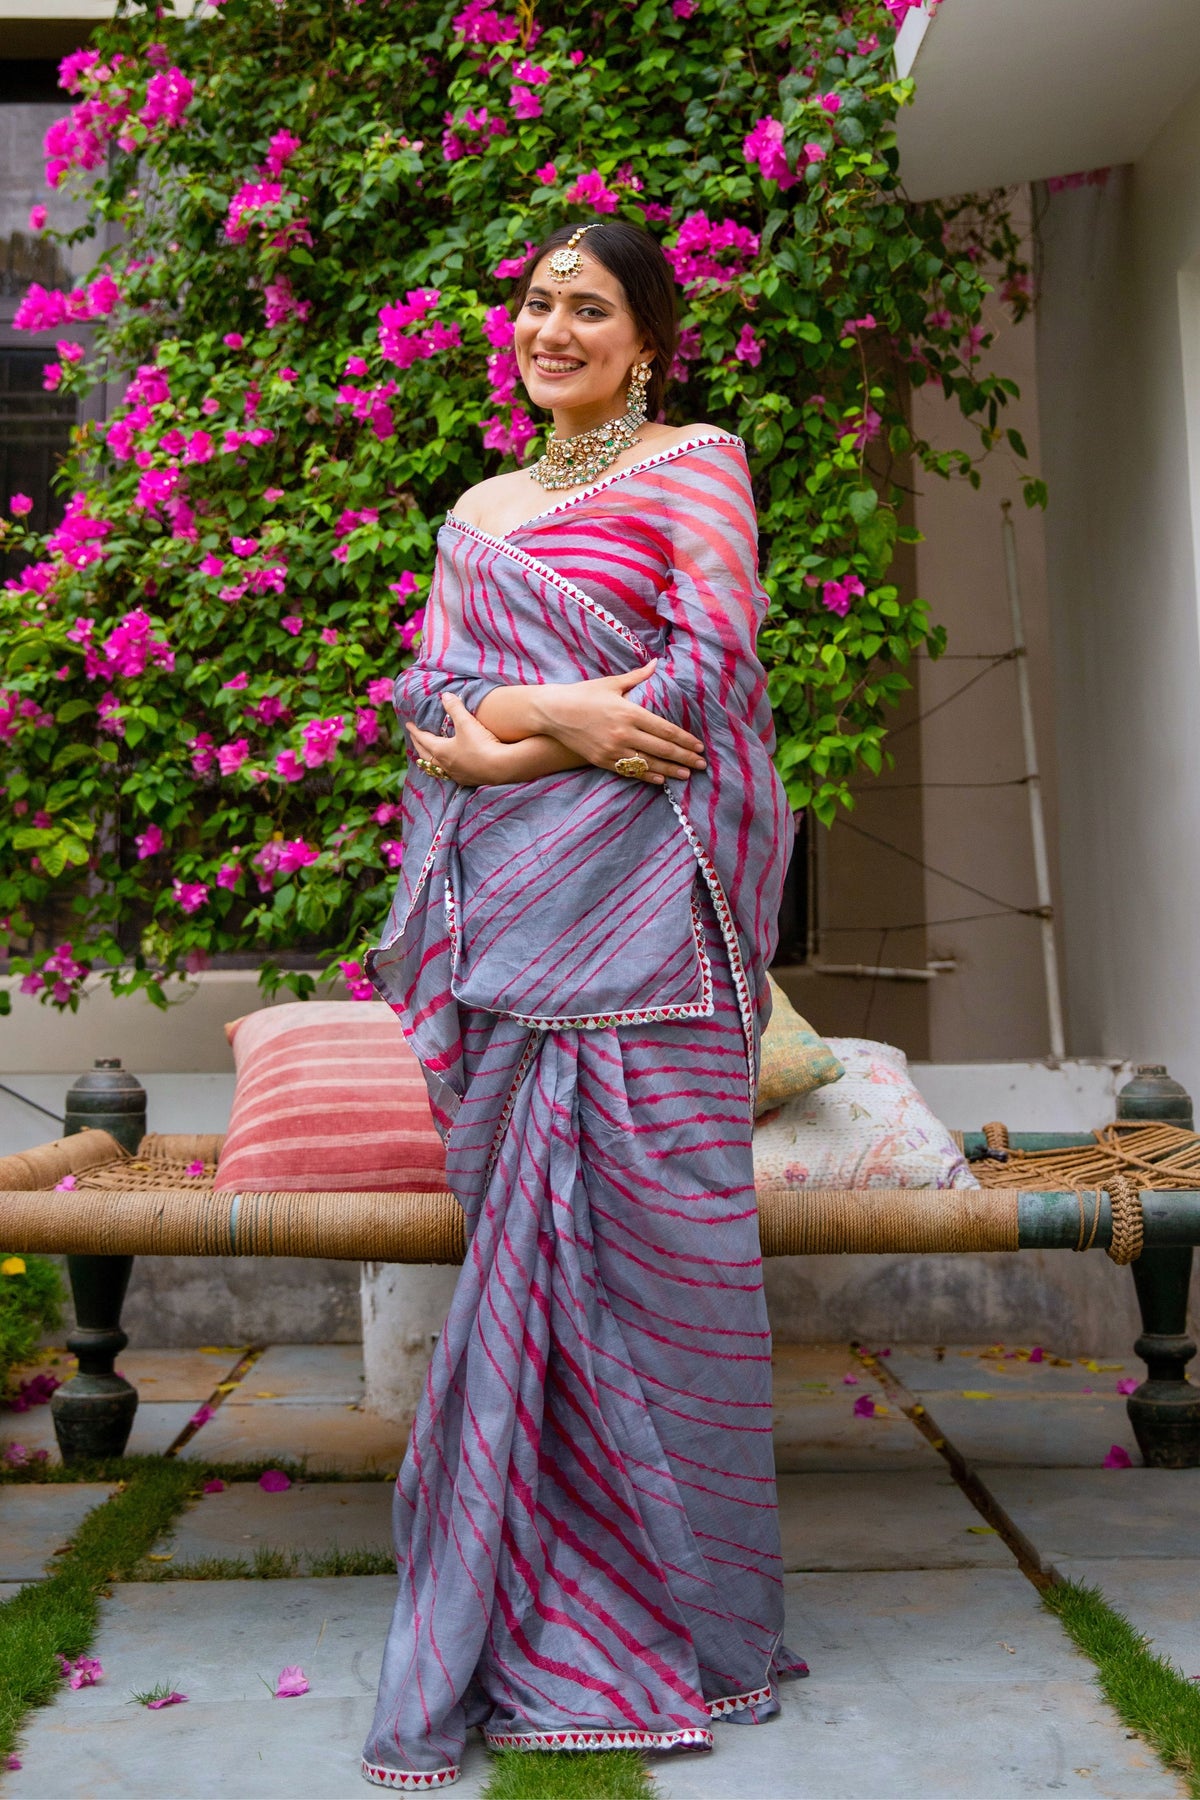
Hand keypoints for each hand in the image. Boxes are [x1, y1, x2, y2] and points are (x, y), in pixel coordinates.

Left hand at [404, 694, 513, 786]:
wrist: (501, 767)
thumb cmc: (481, 744)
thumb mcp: (466, 722)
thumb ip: (454, 707)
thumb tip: (445, 695)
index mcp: (441, 750)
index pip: (423, 739)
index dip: (415, 731)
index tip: (408, 725)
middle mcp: (445, 765)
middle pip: (426, 755)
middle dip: (418, 745)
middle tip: (414, 739)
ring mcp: (456, 774)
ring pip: (437, 768)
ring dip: (430, 760)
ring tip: (429, 756)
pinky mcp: (468, 780)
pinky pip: (450, 774)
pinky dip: (445, 768)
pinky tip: (450, 768)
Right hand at [531, 661, 706, 783]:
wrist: (553, 712)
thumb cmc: (583, 694)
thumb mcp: (611, 683)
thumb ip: (638, 677)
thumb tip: (657, 663)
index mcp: (630, 712)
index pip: (665, 729)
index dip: (684, 739)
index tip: (699, 746)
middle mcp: (623, 732)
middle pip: (662, 748)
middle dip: (684, 757)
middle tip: (702, 764)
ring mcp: (612, 749)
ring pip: (648, 763)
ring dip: (670, 770)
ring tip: (687, 774)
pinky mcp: (602, 760)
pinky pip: (630, 771)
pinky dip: (647, 776)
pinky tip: (661, 780)